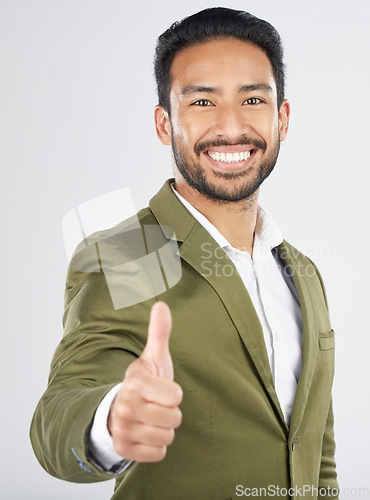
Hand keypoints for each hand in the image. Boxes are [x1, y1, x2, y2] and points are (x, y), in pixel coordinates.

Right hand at [108, 301, 182, 461]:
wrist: (118, 409)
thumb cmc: (144, 383)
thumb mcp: (153, 358)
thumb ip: (159, 332)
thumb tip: (162, 304)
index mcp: (135, 382)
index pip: (176, 396)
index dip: (174, 394)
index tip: (162, 389)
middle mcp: (125, 406)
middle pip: (174, 419)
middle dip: (170, 413)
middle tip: (156, 406)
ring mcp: (122, 429)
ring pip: (167, 437)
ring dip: (164, 430)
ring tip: (151, 419)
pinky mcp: (123, 449)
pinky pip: (158, 454)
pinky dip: (156, 447)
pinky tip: (146, 434)